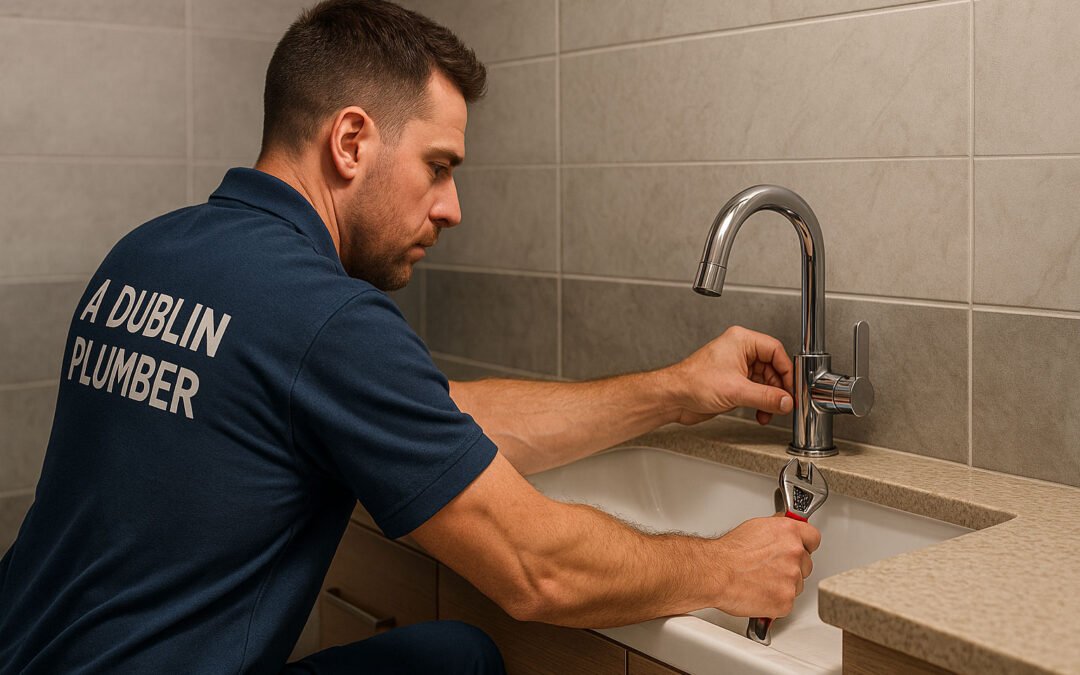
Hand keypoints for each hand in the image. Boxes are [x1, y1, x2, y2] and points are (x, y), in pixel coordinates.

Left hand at [664, 326, 793, 425]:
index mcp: (741, 341)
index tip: (792, 388)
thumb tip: (786, 401)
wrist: (673, 398)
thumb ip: (766, 397)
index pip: (776, 351)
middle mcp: (740, 351)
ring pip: (765, 381)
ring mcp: (736, 367)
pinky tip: (761, 413)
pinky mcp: (733, 383)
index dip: (787, 371)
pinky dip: (760, 403)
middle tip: (784, 403)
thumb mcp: (736, 391)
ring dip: (770, 399)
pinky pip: (755, 391)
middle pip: (773, 367)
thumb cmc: (692, 383)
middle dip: (778, 388)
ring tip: (770, 411)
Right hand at [711, 516, 819, 617]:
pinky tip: (760, 593)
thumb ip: (777, 530)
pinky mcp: (786, 601)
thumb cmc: (728, 552)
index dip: (805, 545)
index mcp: (789, 533)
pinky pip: (787, 603)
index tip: (800, 548)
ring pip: (797, 585)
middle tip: (772, 568)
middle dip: (792, 567)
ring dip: (784, 585)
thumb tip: (782, 533)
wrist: (716, 573)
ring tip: (761, 581)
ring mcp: (793, 579)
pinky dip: (775, 602)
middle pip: (806, 564)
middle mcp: (795, 554)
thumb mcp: (755, 527)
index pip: (813, 538)